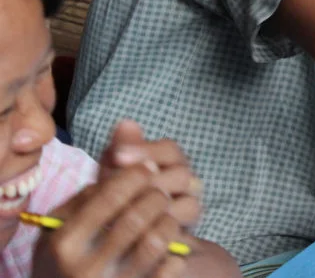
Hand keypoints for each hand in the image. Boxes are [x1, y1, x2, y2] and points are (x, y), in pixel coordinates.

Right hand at [32, 166, 186, 277]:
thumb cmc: (78, 247)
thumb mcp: (75, 215)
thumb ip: (104, 174)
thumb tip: (129, 124)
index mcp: (64, 240)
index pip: (111, 195)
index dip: (136, 174)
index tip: (147, 168)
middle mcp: (85, 267)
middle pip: (139, 215)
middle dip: (156, 196)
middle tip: (160, 193)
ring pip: (158, 239)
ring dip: (170, 221)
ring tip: (167, 216)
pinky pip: (171, 266)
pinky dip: (177, 252)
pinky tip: (172, 248)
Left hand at [98, 121, 201, 228]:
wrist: (119, 233)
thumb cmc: (118, 197)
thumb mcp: (112, 173)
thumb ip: (119, 151)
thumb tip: (126, 123)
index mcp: (170, 161)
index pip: (168, 149)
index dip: (145, 150)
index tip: (117, 156)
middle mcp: (185, 179)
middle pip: (181, 172)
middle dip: (151, 180)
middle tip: (124, 187)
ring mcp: (190, 202)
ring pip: (188, 197)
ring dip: (159, 203)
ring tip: (130, 208)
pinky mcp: (189, 224)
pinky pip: (186, 220)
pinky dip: (166, 221)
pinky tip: (142, 224)